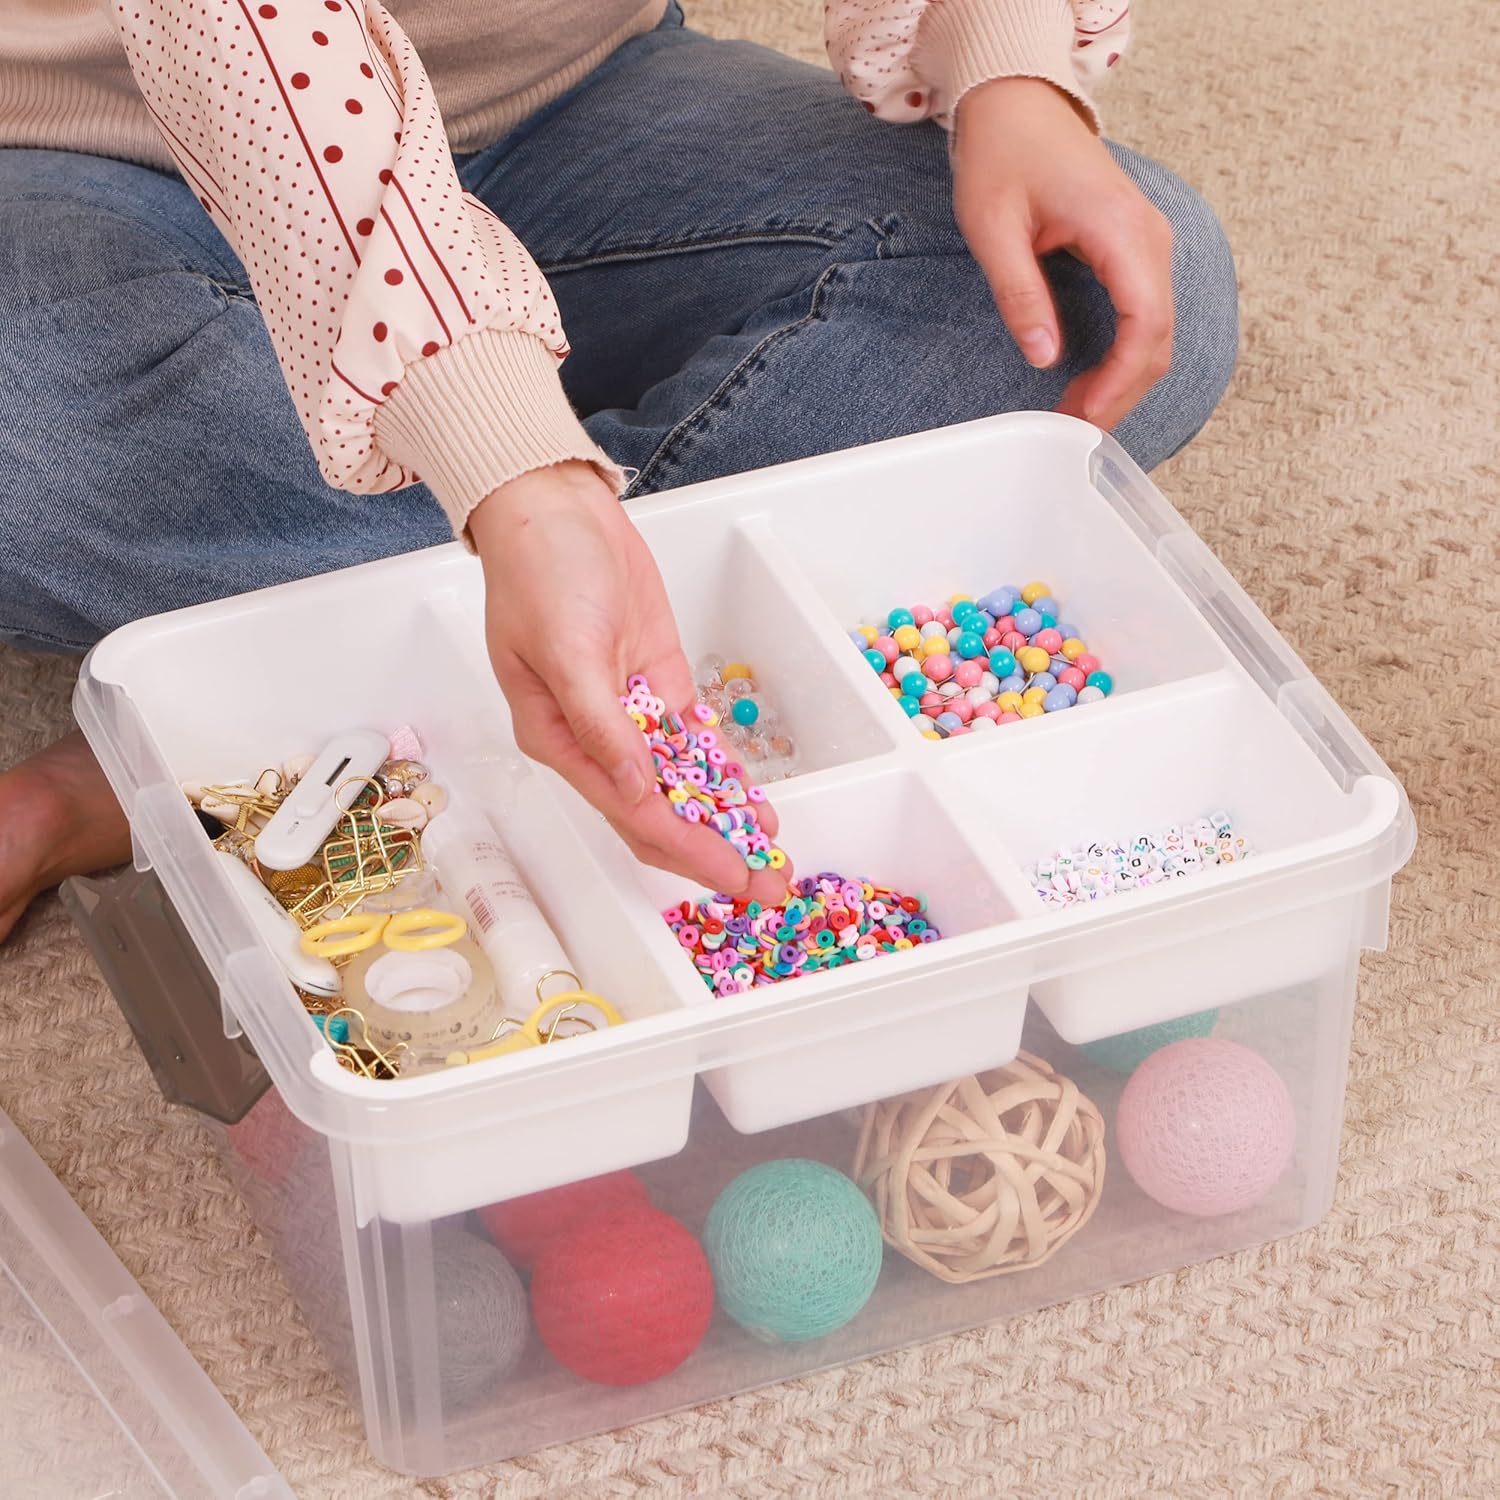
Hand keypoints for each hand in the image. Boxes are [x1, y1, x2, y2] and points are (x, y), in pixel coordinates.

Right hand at [469, 462, 788, 903]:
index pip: (632, 813)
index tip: (731, 876)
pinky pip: (692, 745)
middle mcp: (595, 740)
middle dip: (713, 853)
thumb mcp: (567, 652)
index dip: (687, 850)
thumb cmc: (541, 573)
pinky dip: (721, 775)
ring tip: (768, 858)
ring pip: (680, 785)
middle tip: (765, 886)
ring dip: (721, 822)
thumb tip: (637, 791)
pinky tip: (751, 805)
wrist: (555, 510)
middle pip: (659, 813)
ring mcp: (629, 714)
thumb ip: (602, 728)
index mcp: (560, 740)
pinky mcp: (656, 685)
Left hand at [953, 77, 1174, 430]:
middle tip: (1073, 432)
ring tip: (1076, 414)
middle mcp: (1149, 238)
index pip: (1146, 322)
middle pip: (1159, 338)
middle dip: (1121, 394)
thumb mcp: (993, 228)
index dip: (1120, 380)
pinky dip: (1125, 357)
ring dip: (1123, 381)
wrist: (1019, 106)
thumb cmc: (1003, 156)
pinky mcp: (1137, 252)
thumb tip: (1045, 356)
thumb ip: (1020, 294)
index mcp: (1120, 229)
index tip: (1084, 417)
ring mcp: (1149, 244)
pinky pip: (1147, 316)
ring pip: (1158, 333)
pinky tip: (1092, 381)